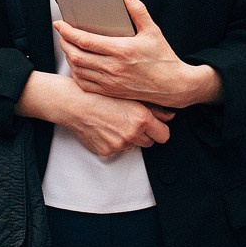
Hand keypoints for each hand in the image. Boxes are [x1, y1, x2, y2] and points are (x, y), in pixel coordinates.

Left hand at [55, 0, 214, 108]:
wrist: (174, 86)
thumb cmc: (164, 60)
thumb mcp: (152, 30)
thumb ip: (137, 10)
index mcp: (121, 50)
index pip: (85, 40)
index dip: (67, 31)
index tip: (60, 24)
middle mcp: (113, 67)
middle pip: (76, 55)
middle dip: (64, 43)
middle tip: (62, 34)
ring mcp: (110, 82)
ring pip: (78, 70)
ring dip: (69, 58)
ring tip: (68, 47)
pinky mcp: (111, 92)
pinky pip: (85, 84)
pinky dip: (77, 74)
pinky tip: (78, 66)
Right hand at [59, 86, 173, 156]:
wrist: (75, 104)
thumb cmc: (101, 95)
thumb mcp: (129, 95)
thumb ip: (154, 108)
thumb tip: (170, 116)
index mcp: (141, 119)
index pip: (164, 136)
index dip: (159, 131)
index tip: (155, 127)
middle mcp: (132, 134)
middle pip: (149, 143)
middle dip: (144, 134)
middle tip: (130, 121)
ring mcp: (119, 144)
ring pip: (133, 146)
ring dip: (128, 138)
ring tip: (115, 122)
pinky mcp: (107, 151)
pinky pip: (117, 150)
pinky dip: (113, 142)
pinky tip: (105, 128)